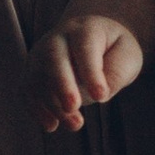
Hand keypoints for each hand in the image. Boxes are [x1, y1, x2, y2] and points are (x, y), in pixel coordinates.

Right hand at [32, 13, 146, 133]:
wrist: (91, 40)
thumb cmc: (112, 49)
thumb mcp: (127, 56)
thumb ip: (117, 73)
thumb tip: (99, 95)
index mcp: (85, 29)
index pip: (85, 48)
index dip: (91, 72)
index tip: (101, 96)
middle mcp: (57, 39)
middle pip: (53, 58)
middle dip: (62, 85)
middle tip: (74, 107)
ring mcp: (40, 55)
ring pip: (38, 78)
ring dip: (53, 104)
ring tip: (75, 124)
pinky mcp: (31, 72)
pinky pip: (27, 90)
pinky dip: (36, 109)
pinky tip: (52, 125)